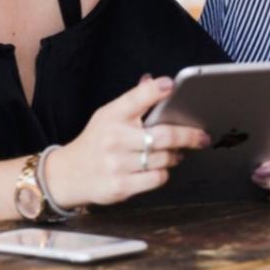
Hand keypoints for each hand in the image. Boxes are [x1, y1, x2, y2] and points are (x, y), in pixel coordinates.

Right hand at [44, 75, 209, 207]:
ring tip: (176, 153)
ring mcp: (117, 163)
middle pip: (163, 135)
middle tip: (202, 136)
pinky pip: (156, 178)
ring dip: (175, 156)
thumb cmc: (95, 142)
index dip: (156, 90)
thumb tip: (158, 83)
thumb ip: (133, 102)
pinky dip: (163, 173)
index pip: (136, 98)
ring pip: (163, 159)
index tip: (171, 85)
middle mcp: (114, 138)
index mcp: (111, 115)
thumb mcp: (107, 116)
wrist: (67, 174)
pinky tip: (160, 168)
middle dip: (189, 135)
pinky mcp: (121, 186)